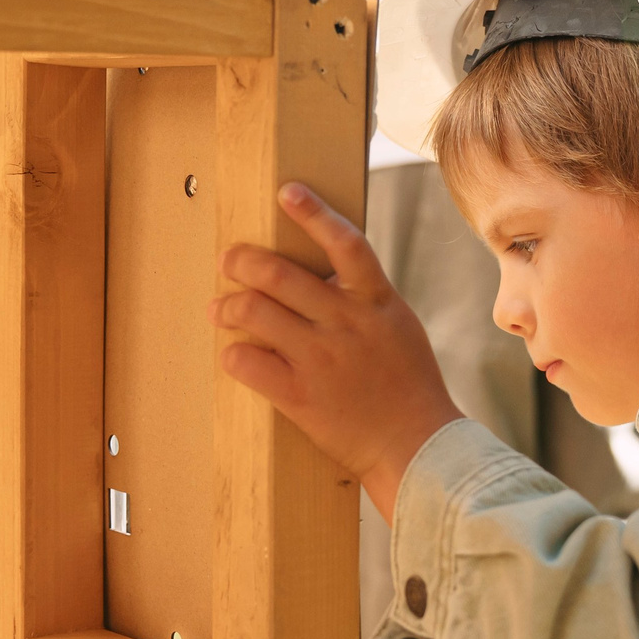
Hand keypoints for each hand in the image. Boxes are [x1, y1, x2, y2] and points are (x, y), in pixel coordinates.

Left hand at [213, 184, 463, 510]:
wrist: (417, 447)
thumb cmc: (411, 387)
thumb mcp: (399, 328)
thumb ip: (366, 299)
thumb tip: (330, 274)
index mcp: (376, 302)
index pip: (345, 243)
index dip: (313, 214)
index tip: (286, 192)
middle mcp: (347, 323)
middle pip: (280, 275)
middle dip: (242, 260)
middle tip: (229, 259)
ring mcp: (321, 358)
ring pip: (254, 312)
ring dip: (228, 305)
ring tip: (221, 308)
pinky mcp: (299, 395)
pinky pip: (247, 361)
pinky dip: (233, 353)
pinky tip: (234, 353)